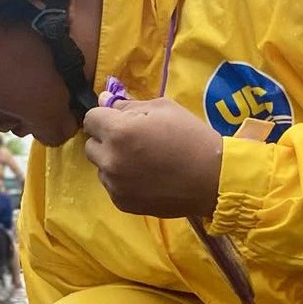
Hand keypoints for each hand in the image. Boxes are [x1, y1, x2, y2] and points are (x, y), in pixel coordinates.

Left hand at [81, 97, 222, 217]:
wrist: (212, 179)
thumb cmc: (190, 136)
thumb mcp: (163, 108)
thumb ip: (128, 105)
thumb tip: (103, 100)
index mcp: (119, 132)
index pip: (91, 118)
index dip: (105, 117)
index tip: (122, 121)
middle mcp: (110, 160)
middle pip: (91, 145)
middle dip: (107, 140)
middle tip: (134, 141)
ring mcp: (115, 185)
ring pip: (101, 167)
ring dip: (114, 161)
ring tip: (143, 161)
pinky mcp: (122, 203)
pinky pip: (112, 186)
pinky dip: (123, 180)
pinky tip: (146, 177)